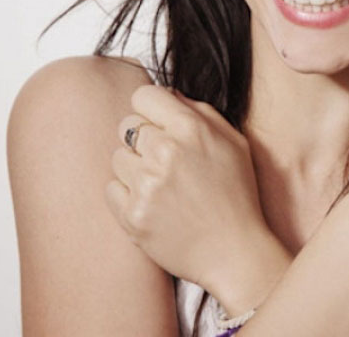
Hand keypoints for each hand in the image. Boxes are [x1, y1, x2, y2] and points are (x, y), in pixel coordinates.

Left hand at [104, 85, 266, 288]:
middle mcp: (165, 153)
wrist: (234, 252)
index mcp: (191, 129)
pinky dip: (127, 195)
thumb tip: (169, 96)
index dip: (151, 108)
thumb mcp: (234, 142)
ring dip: (135, 167)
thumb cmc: (237, 195)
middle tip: (164, 159)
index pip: (143, 95)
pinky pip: (111, 188)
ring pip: (117, 157)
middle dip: (143, 138)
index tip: (159, 122)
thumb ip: (201, 112)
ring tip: (161, 185)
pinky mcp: (132, 215)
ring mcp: (146, 185)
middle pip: (127, 125)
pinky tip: (153, 204)